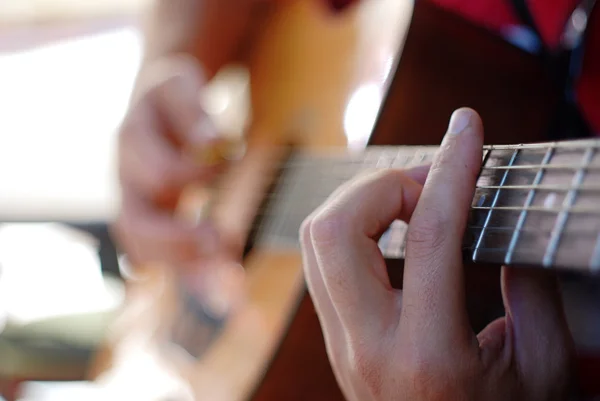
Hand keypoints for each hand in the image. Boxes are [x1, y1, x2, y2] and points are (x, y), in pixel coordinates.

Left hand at [300, 108, 574, 400]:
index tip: (467, 127)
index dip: (452, 167)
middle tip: (431, 186)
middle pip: (335, 229)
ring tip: (413, 203)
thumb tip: (504, 226)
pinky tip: (392, 230)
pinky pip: (322, 262)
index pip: (431, 235)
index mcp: (429, 355)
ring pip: (316, 241)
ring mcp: (341, 345)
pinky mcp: (335, 339)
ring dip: (362, 202)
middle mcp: (368, 347)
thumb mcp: (541, 368)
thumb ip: (533, 291)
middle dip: (382, 185)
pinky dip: (352, 226)